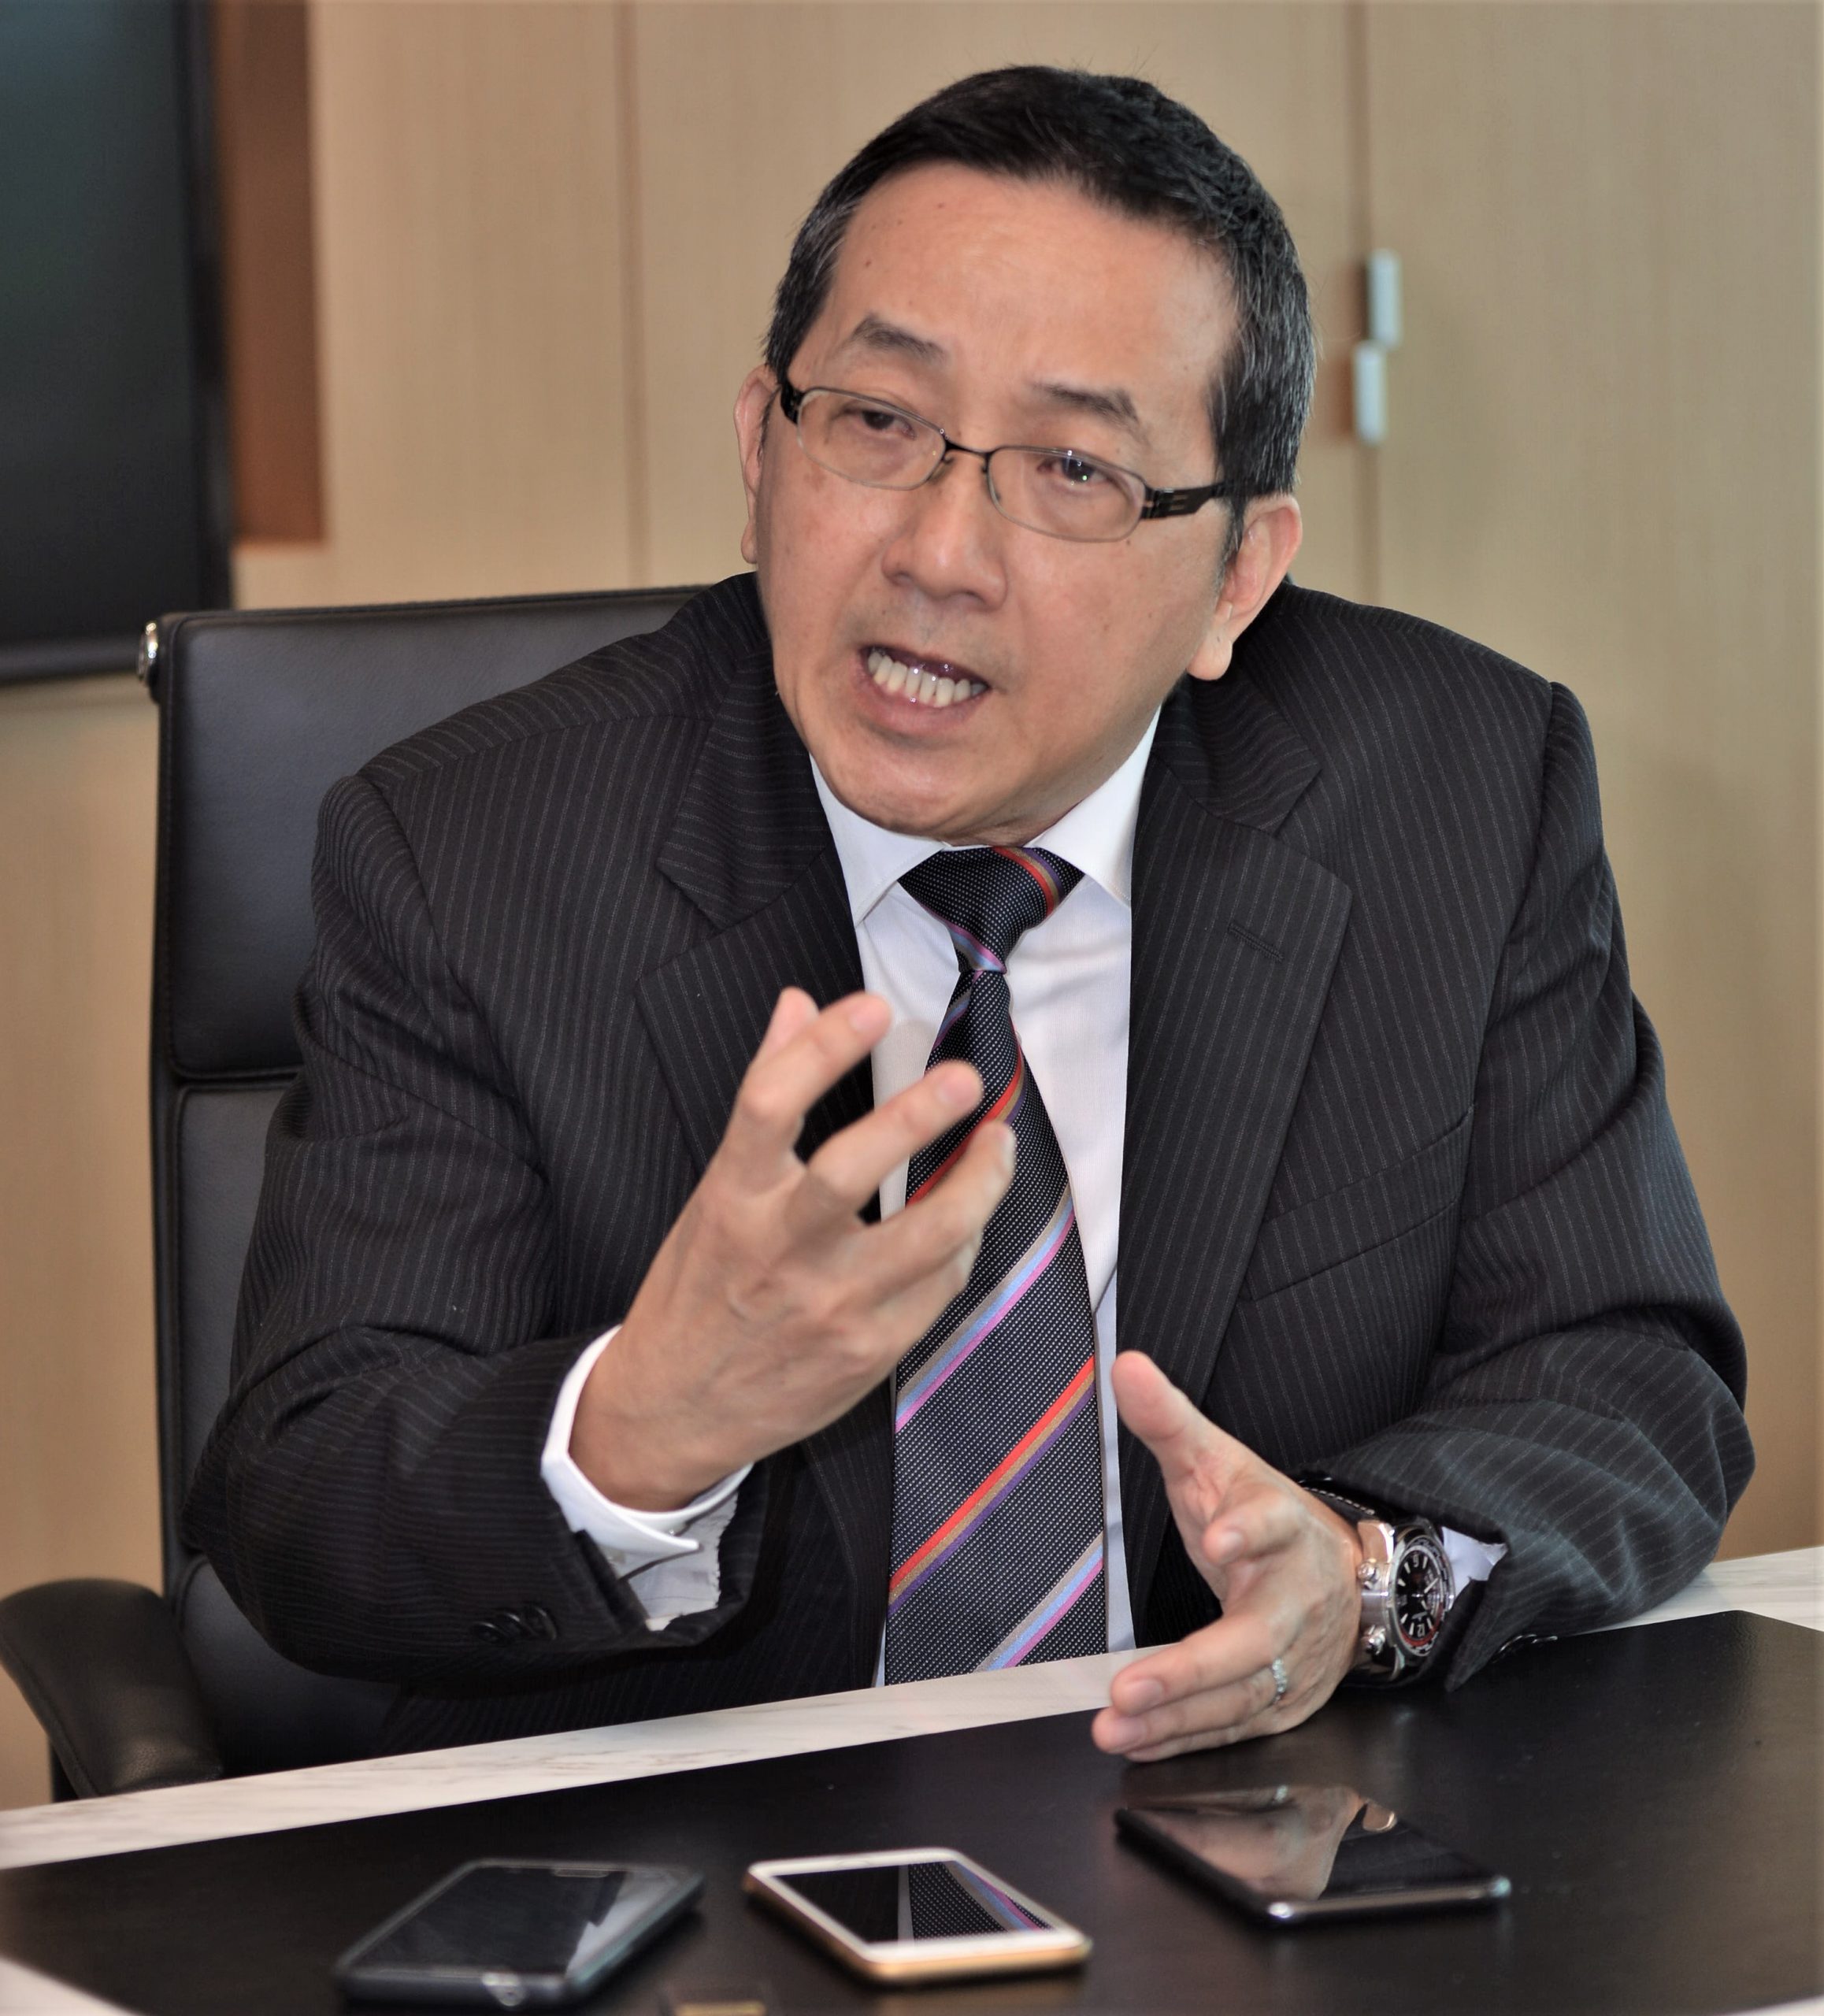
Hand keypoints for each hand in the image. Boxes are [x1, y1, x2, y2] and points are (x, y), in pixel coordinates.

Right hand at [570, 987, 1014, 1508]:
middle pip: (850, 1168)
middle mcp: (778, 1248)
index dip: (823, 1046)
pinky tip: (970, 1217)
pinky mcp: (870, 1349)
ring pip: (926, 1235)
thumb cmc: (699, 1290)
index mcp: (731, 1197)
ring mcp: (829, 1304)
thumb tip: (797, 1005)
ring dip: (979, 1183)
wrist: (676, 1409)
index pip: (769, 1102)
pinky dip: (963, 1243)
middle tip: (964, 1079)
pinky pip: (939, 1285)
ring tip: (999, 1142)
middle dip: (917, 1116)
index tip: (872, 1007)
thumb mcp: (715, 1191)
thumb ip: (765, 1096)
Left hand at [1093, 1353, 1362, 1759]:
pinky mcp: (1284, 1705)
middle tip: (1129, 1689)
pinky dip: (1184, 1740)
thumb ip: (1170, 1419)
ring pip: (1238, 1698)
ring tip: (1113, 1726)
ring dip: (1175, 1718)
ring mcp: (1296, 1663)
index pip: (1273, 1523)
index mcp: (1285, 1531)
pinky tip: (1138, 1744)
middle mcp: (1296, 1603)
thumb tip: (1125, 1364)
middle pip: (1255, 1641)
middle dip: (1191, 1669)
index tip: (1217, 1536)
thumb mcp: (1220, 1462)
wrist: (1344, 1578)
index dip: (1248, 1528)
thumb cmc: (1267, 1517)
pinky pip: (1233, 1731)